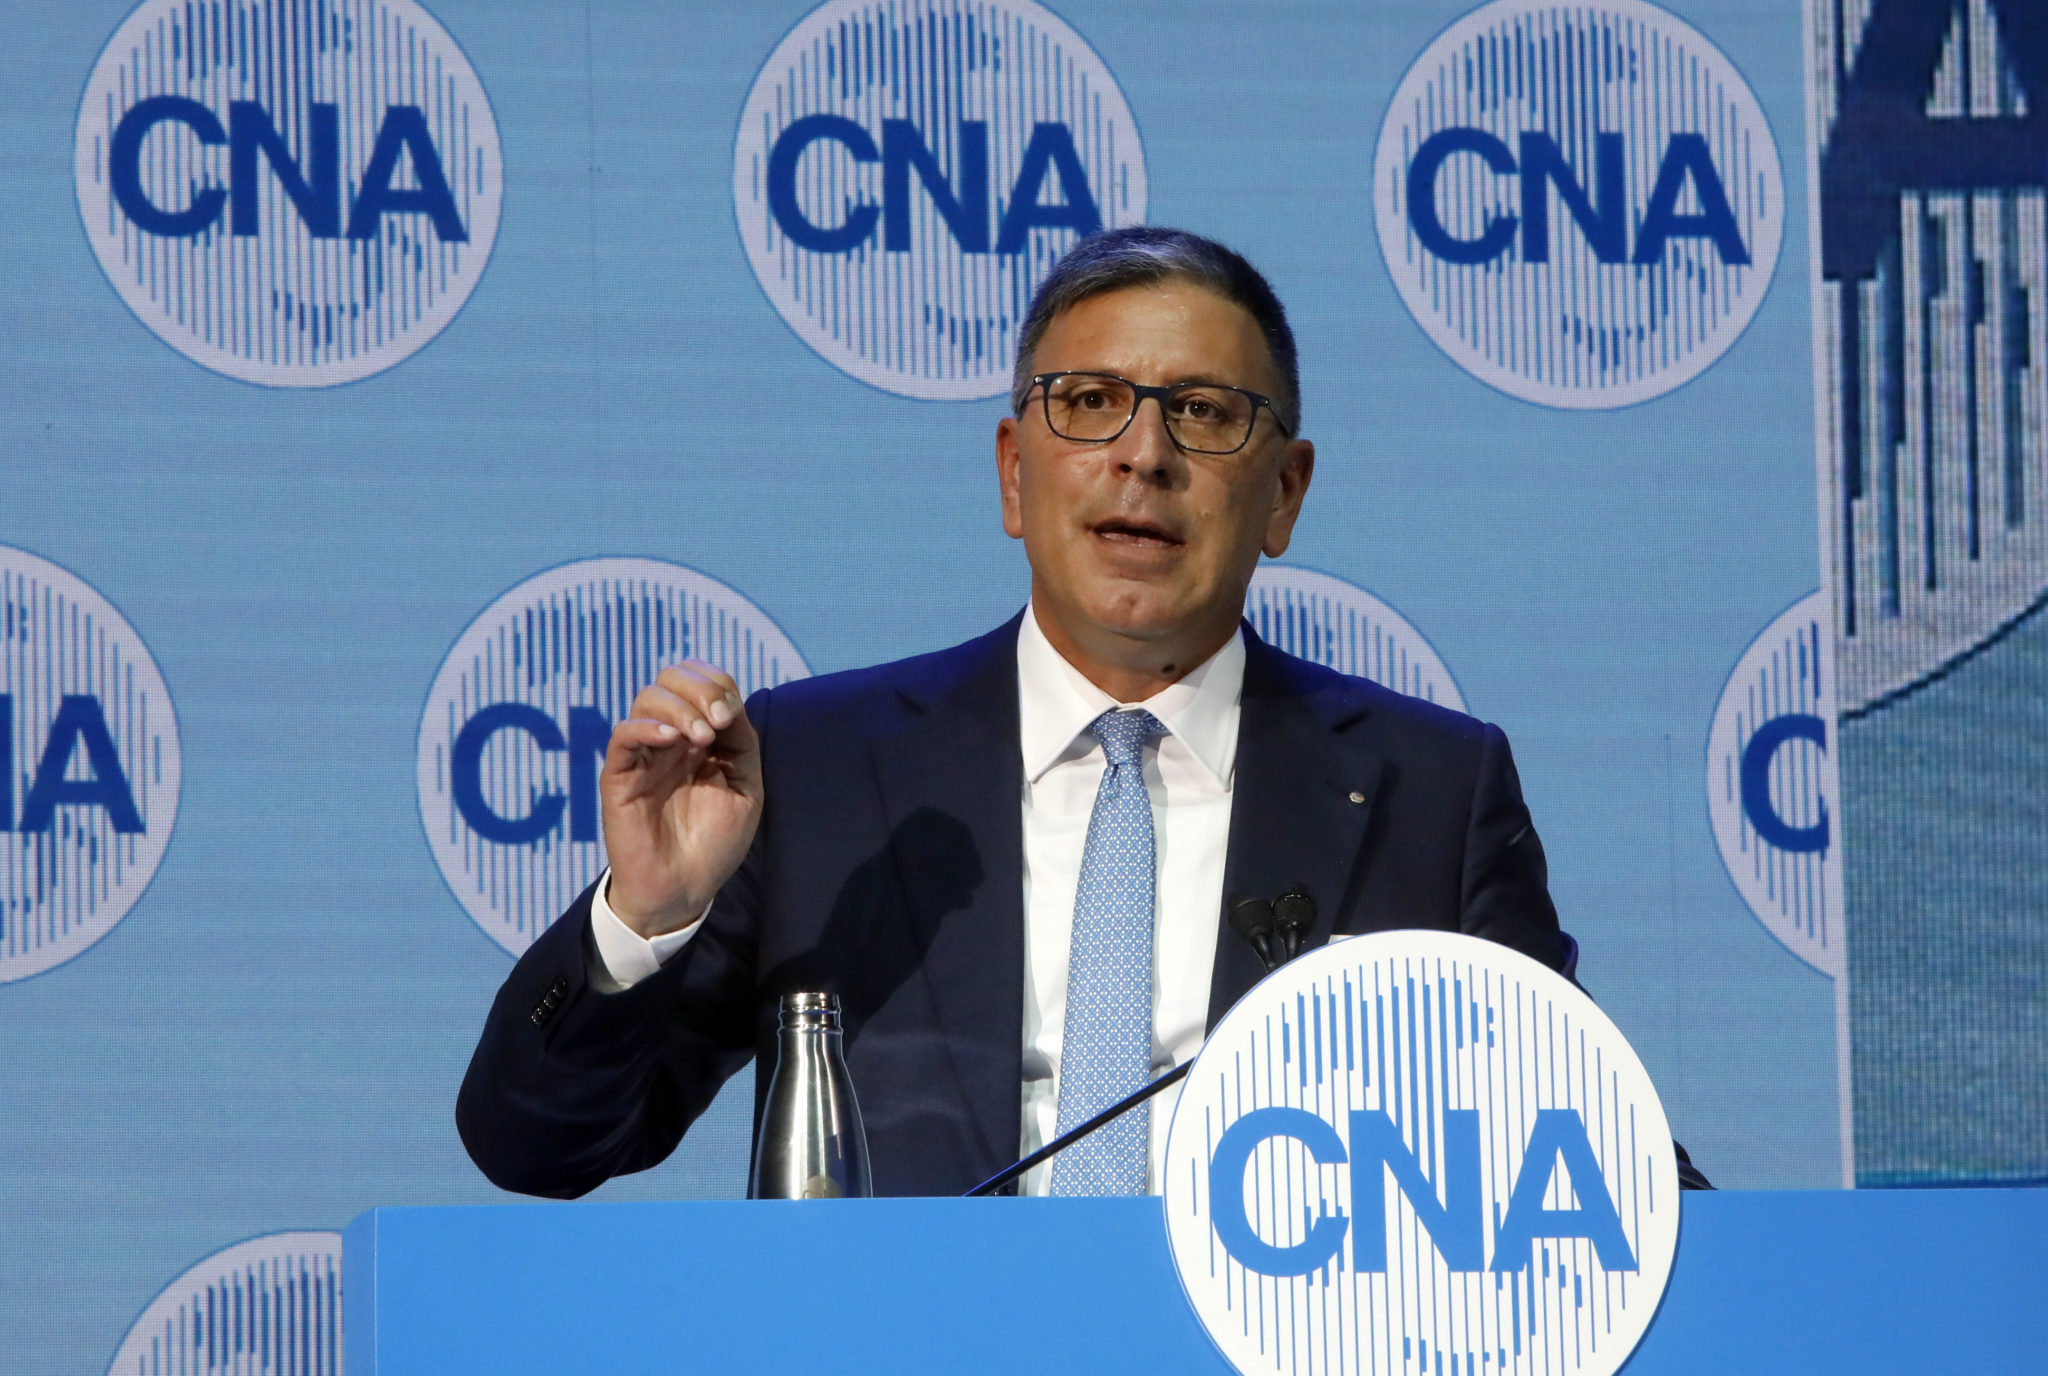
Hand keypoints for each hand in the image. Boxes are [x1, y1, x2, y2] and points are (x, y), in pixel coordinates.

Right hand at [599, 661, 762, 937]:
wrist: (684, 889)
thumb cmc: (714, 842)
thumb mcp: (745, 788)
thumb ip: (742, 742)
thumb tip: (728, 704)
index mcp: (700, 736)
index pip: (700, 680)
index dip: (717, 684)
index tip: (731, 716)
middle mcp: (670, 738)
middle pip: (672, 678)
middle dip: (700, 688)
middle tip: (718, 722)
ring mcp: (644, 754)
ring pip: (648, 698)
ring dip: (680, 707)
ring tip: (701, 738)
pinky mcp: (619, 776)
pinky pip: (624, 735)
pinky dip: (648, 727)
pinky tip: (673, 742)